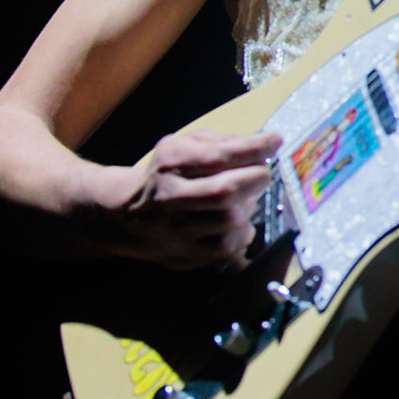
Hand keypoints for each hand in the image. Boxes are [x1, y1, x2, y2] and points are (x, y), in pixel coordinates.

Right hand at [95, 128, 281, 269]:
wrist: (123, 214)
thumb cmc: (164, 173)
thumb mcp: (183, 146)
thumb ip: (221, 142)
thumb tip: (264, 146)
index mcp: (169, 164)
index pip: (218, 156)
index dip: (253, 148)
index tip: (274, 141)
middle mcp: (169, 198)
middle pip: (225, 193)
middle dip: (255, 179)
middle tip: (261, 174)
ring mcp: (175, 232)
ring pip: (230, 223)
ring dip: (249, 207)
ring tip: (243, 198)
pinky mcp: (183, 256)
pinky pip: (228, 247)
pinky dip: (241, 232)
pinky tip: (234, 220)